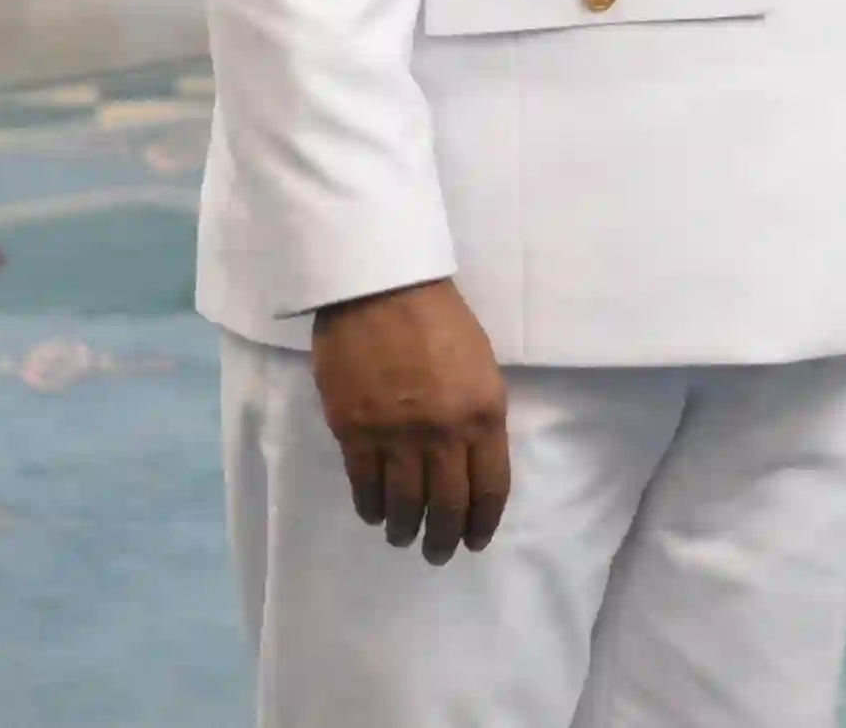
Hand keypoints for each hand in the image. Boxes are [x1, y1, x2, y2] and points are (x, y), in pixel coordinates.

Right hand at [310, 278, 508, 564]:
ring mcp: (397, 436)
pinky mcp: (355, 433)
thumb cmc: (439, 320)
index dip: (482, 522)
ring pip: (404, 505)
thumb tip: (469, 461)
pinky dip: (371, 508)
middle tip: (437, 554)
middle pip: (447, 507)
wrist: (382, 290)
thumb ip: (479, 415)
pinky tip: (375, 514)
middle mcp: (444, 434)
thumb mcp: (481, 367)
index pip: (491, 488)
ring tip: (404, 538)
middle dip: (443, 539)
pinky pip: (365, 487)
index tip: (475, 541)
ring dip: (405, 530)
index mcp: (485, 414)